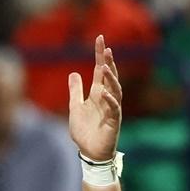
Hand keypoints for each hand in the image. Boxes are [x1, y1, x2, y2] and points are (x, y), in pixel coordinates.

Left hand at [68, 35, 121, 162]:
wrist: (89, 151)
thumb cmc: (84, 130)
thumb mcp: (75, 107)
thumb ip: (75, 91)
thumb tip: (73, 73)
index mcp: (97, 93)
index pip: (100, 70)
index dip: (100, 55)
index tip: (100, 38)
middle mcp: (106, 98)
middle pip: (110, 77)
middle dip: (109, 63)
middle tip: (107, 48)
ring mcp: (112, 109)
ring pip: (115, 90)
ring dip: (111, 79)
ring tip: (106, 67)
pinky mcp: (113, 122)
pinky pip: (114, 109)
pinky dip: (110, 101)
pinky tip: (105, 93)